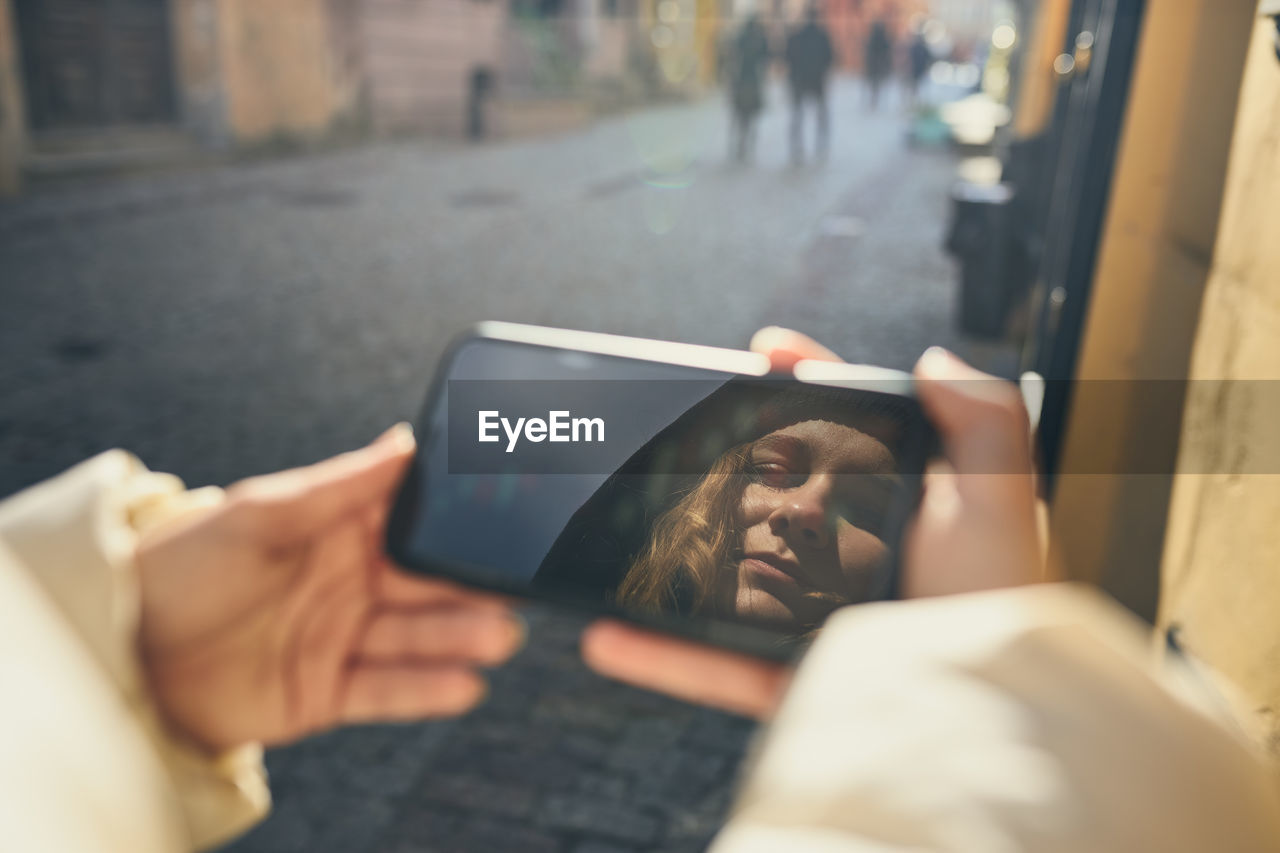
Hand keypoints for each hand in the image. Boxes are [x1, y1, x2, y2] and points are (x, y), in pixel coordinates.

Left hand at [135, 425, 523, 752]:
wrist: (122, 654)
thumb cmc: (181, 567)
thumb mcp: (259, 513)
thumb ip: (338, 486)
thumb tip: (405, 440)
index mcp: (339, 531)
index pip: (413, 520)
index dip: (459, 518)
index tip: (507, 512)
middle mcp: (352, 583)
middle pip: (428, 582)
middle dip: (473, 584)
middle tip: (518, 584)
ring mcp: (344, 639)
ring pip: (417, 637)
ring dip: (460, 636)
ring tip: (499, 635)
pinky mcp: (329, 693)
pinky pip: (388, 692)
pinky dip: (427, 690)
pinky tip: (465, 685)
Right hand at [582, 327, 1042, 718]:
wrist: (995, 722)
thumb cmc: (1007, 610)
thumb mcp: (1003, 500)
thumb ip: (981, 420)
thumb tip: (935, 361)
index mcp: (901, 510)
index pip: (845, 431)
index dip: (804, 384)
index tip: (766, 351)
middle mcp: (854, 559)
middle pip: (776, 494)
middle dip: (725, 459)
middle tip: (684, 426)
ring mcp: (815, 620)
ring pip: (728, 579)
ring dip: (673, 553)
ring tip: (630, 521)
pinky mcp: (793, 682)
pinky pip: (715, 666)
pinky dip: (661, 656)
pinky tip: (611, 635)